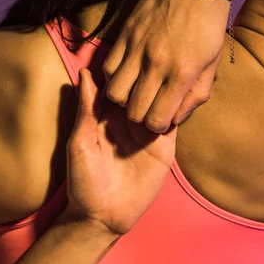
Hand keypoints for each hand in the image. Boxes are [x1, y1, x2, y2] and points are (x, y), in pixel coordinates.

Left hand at [64, 69, 177, 234]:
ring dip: (167, 89)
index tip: (135, 46)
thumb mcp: (80, 143)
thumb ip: (86, 110)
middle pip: (142, 90)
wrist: (103, 216)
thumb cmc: (83, 181)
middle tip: (161, 54)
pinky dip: (178, 110)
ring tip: (174, 70)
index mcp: (105, 116)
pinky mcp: (163, 147)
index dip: (126, 68)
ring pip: (160, 103)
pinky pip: (172, 124)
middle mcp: (127, 121)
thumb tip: (86, 73)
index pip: (119, 85)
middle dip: (151, 74)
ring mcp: (147, 133)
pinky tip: (183, 95)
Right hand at [103, 0, 229, 132]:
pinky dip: (114, 78)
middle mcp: (156, 64)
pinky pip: (108, 68)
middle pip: (133, 111)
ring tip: (135, 91)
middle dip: (140, 116)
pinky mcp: (124, 36)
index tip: (161, 119)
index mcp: (181, 74)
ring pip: (114, 93)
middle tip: (148, 107)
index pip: (156, 120)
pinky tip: (127, 74)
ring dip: (124, 98)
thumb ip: (194, 97)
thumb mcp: (211, 66)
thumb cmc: (208, 27)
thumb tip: (174, 120)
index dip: (158, 126)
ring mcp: (136, 49)